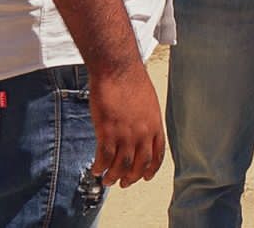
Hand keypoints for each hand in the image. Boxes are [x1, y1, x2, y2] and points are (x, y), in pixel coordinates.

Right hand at [87, 61, 164, 187]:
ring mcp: (125, 133)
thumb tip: (139, 133)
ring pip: (120, 166)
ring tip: (107, 181)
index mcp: (154, 125)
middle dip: (131, 178)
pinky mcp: (107, 131)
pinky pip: (104, 157)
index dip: (151, 169)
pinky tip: (96, 169)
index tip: (145, 177)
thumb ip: (146, 121)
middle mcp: (142, 133)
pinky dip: (100, 167)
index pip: (157, 155)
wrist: (117, 69)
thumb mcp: (148, 103)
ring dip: (113, 177)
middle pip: (138, 165)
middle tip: (123, 183)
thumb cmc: (131, 80)